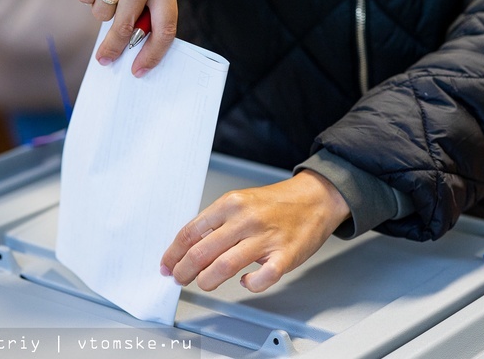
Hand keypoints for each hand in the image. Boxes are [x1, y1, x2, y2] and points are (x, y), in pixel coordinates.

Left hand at [160, 170, 350, 292]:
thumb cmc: (276, 204)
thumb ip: (217, 223)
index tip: (167, 265)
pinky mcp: (285, 256)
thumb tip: (189, 249)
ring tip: (203, 283)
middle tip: (180, 278)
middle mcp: (245, 219)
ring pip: (225, 266)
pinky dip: (250, 284)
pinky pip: (262, 278)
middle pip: (202, 251)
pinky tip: (247, 282)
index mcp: (230, 204)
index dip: (174, 252)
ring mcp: (266, 238)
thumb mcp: (241, 202)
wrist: (315, 199)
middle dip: (184, 270)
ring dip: (207, 280)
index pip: (191, 231)